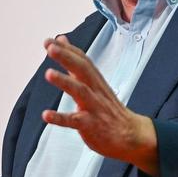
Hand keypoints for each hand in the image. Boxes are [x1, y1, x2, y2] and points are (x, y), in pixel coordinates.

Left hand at [41, 35, 159, 176]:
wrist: (131, 136)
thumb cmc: (108, 108)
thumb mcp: (94, 83)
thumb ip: (75, 64)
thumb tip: (62, 41)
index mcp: (95, 81)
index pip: (83, 60)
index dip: (68, 49)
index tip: (50, 40)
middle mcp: (95, 91)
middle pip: (83, 70)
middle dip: (67, 57)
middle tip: (51, 47)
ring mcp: (94, 108)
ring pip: (80, 91)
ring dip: (65, 81)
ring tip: (48, 73)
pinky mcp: (91, 125)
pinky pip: (75, 121)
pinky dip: (60, 118)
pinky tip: (46, 115)